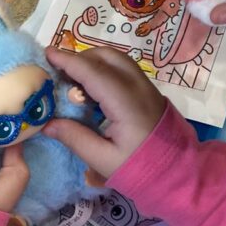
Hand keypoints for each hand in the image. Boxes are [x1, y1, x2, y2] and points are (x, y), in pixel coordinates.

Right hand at [44, 47, 164, 180]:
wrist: (178, 171)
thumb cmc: (140, 168)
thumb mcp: (103, 159)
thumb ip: (75, 138)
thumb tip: (47, 123)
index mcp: (125, 102)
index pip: (92, 72)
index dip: (68, 61)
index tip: (47, 54)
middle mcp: (137, 86)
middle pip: (106, 56)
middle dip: (79, 57)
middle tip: (57, 71)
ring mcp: (145, 86)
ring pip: (116, 59)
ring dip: (93, 61)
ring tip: (72, 78)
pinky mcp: (148, 91)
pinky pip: (123, 68)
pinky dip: (104, 68)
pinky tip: (92, 87)